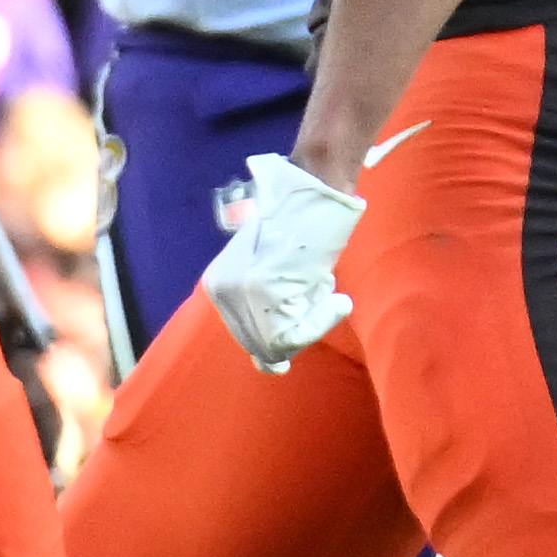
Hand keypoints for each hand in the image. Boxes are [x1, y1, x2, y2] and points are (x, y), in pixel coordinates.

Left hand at [202, 152, 363, 373]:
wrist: (316, 189)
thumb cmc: (304, 227)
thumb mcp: (276, 272)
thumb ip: (270, 308)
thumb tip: (270, 367)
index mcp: (218, 285)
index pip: (247, 336)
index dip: (281, 337)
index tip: (303, 322)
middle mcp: (222, 291)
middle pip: (261, 345)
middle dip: (297, 331)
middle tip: (326, 305)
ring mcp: (240, 292)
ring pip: (279, 344)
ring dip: (313, 324)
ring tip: (331, 293)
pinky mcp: (264, 292)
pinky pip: (294, 335)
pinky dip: (321, 321)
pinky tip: (337, 299)